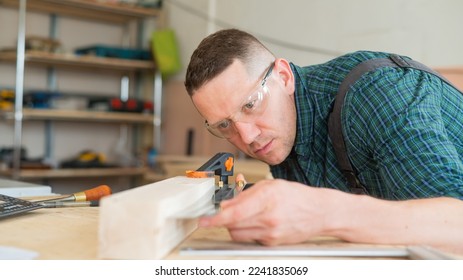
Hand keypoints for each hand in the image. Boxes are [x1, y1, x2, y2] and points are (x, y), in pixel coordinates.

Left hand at [199, 178, 332, 245]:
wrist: (320, 212)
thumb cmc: (296, 196)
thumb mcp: (270, 186)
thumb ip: (245, 194)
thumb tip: (225, 204)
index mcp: (267, 199)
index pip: (235, 213)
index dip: (215, 218)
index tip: (203, 220)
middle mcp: (269, 218)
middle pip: (232, 225)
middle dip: (223, 220)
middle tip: (220, 213)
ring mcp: (271, 233)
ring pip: (238, 234)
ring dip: (233, 226)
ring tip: (243, 215)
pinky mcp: (272, 243)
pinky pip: (250, 238)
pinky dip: (247, 230)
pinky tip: (256, 221)